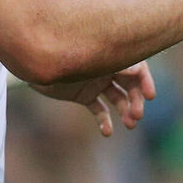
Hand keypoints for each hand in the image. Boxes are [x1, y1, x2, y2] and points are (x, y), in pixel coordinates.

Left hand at [31, 61, 155, 136]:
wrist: (32, 57)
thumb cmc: (59, 50)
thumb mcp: (86, 57)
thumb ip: (109, 61)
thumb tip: (136, 70)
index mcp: (109, 54)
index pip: (136, 67)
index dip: (145, 81)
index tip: (150, 96)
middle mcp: (106, 67)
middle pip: (130, 85)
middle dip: (136, 100)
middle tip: (136, 116)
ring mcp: (95, 81)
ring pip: (118, 97)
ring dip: (125, 110)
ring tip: (129, 124)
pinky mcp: (84, 94)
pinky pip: (99, 108)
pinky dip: (105, 120)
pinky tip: (107, 132)